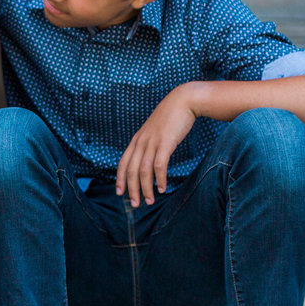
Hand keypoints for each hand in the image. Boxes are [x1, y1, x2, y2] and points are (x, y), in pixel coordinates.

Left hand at [117, 85, 200, 205]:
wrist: (183, 101)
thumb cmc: (171, 118)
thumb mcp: (154, 131)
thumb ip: (149, 144)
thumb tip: (149, 160)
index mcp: (137, 140)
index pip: (123, 163)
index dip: (120, 179)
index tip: (120, 193)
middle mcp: (141, 142)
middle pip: (131, 170)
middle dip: (132, 189)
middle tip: (135, 204)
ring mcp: (152, 142)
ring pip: (144, 171)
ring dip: (145, 188)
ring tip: (150, 200)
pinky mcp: (165, 143)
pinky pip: (159, 165)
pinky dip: (159, 179)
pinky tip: (162, 188)